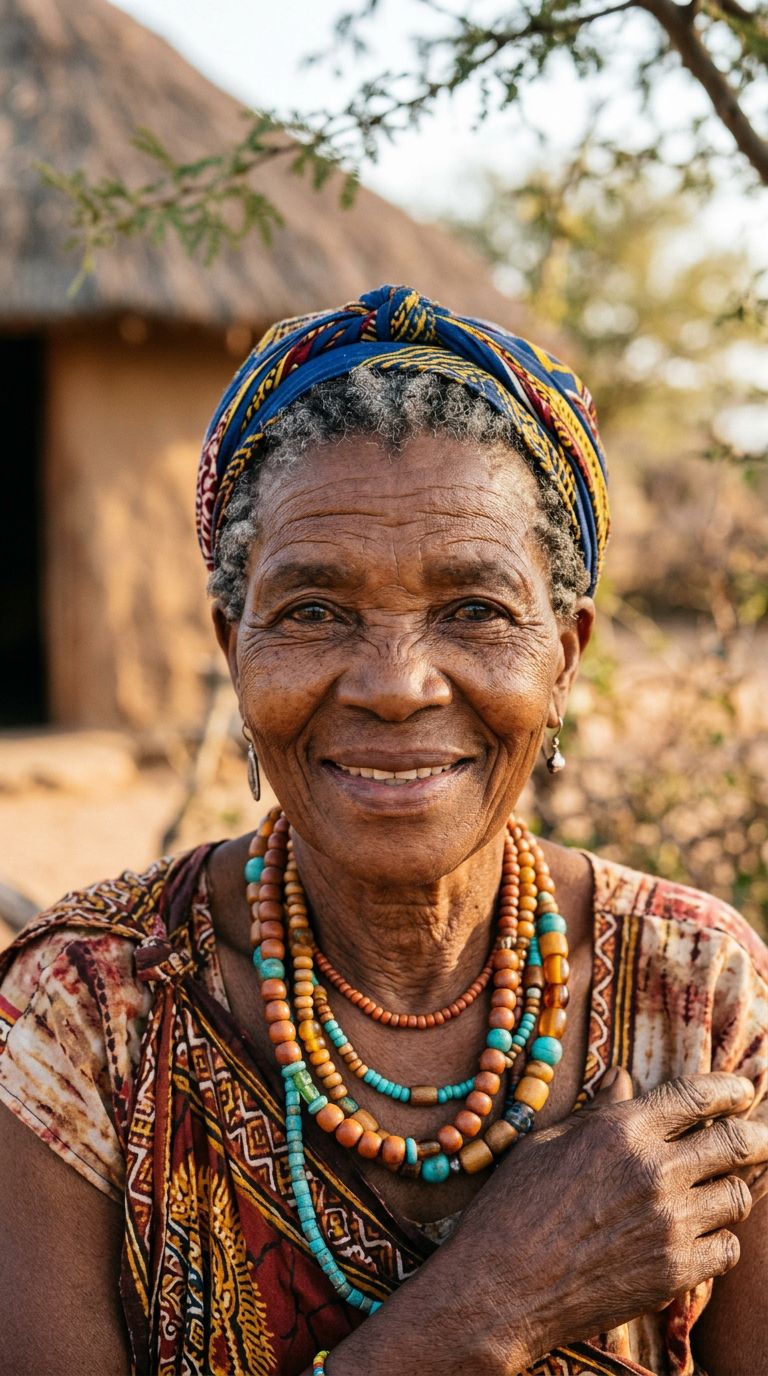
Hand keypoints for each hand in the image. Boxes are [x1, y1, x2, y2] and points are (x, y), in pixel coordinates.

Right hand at [449, 1071, 766, 1368]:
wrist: (501, 1287)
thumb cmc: (513, 1207)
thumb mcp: (548, 1141)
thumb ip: (598, 1111)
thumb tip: (624, 1079)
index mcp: (623, 1130)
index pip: (696, 1096)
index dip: (729, 1089)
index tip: (743, 1089)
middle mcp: (655, 1170)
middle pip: (734, 1143)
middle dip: (755, 1135)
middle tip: (760, 1136)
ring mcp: (670, 1223)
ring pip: (737, 1196)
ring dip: (732, 1189)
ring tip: (723, 1189)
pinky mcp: (675, 1271)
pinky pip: (727, 1249)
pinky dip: (721, 1239)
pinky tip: (704, 1236)